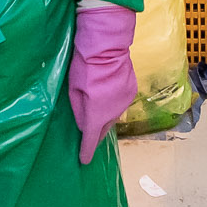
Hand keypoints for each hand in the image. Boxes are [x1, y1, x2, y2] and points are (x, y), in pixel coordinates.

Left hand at [68, 1, 138, 163]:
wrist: (108, 46)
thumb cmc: (85, 66)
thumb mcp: (74, 89)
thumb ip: (78, 109)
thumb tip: (84, 122)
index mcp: (97, 114)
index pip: (91, 138)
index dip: (86, 151)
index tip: (84, 160)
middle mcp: (114, 112)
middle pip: (103, 128)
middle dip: (95, 132)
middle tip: (88, 135)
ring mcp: (125, 102)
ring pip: (113, 116)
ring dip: (105, 116)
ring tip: (97, 110)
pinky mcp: (132, 91)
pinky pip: (120, 104)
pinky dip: (113, 104)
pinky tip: (107, 94)